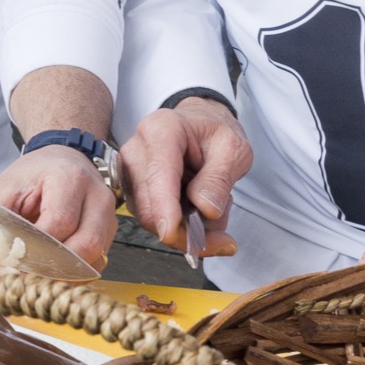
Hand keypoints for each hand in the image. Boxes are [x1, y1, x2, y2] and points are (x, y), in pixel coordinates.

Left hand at [0, 147, 116, 268]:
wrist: (62, 160)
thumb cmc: (33, 175)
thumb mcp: (6, 188)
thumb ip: (0, 219)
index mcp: (70, 178)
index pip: (60, 223)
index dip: (39, 247)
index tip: (18, 260)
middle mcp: (97, 195)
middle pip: (87, 243)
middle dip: (58, 265)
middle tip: (31, 273)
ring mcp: (108, 213)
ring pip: (96, 255)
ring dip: (70, 271)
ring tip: (43, 273)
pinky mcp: (110, 229)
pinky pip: (100, 258)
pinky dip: (79, 270)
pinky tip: (58, 270)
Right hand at [120, 97, 251, 257]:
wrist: (201, 126)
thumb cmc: (214, 132)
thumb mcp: (233, 149)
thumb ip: (219, 179)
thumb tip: (205, 209)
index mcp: (161, 130)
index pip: (158, 173)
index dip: (163, 207)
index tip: (171, 233)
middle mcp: (137, 150)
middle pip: (150, 206)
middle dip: (186, 230)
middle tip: (223, 238)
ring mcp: (130, 173)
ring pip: (152, 219)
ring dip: (187, 229)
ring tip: (214, 209)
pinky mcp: (133, 192)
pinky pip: (153, 220)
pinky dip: (180, 226)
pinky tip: (198, 211)